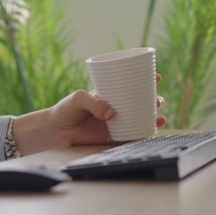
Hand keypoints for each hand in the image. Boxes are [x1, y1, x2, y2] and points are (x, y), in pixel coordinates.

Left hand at [11, 75, 165, 154]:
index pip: (130, 85)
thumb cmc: (65, 110)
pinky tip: (152, 130)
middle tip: (158, 99)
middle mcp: (115, 108)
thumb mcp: (78, 98)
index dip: (145, 80)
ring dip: (152, 116)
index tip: (157, 76)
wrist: (56, 130)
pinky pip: (131, 136)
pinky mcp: (112, 138)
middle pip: (140, 103)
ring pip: (139, 119)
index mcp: (109, 94)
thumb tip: (111, 114)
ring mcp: (115, 123)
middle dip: (153, 100)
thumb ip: (93, 103)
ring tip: (159, 115)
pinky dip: (143, 133)